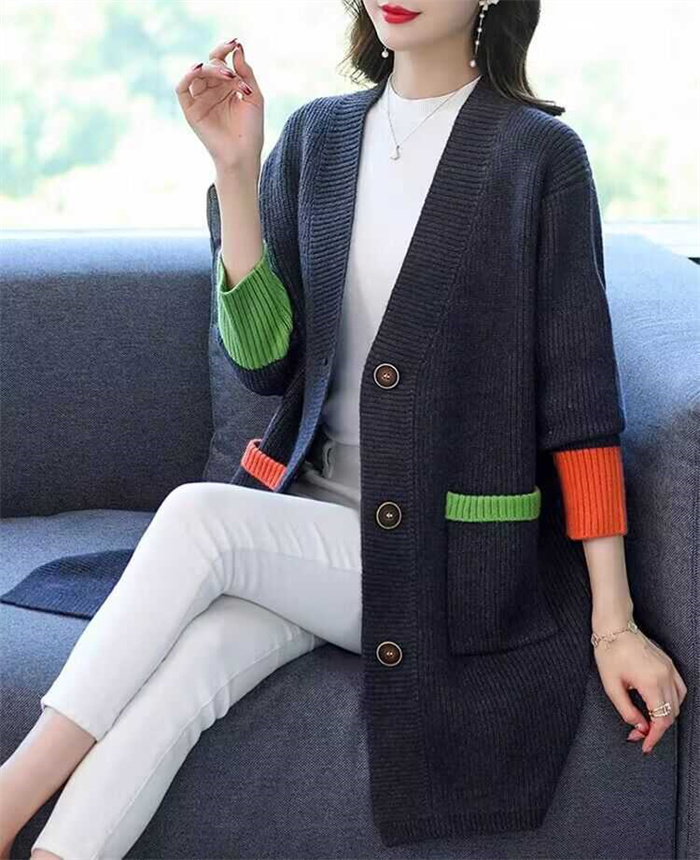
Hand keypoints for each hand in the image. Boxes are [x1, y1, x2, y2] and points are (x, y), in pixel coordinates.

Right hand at [175, 37, 262, 171]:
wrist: (243, 156)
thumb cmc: (251, 130)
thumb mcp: (254, 96)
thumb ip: (246, 72)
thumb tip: (237, 49)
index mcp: (226, 88)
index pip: (222, 62)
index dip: (226, 50)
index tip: (235, 42)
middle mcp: (212, 92)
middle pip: (209, 64)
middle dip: (220, 60)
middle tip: (231, 63)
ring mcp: (200, 100)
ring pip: (198, 74)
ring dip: (212, 69)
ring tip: (228, 75)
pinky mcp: (190, 111)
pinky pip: (182, 88)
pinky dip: (187, 76)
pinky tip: (198, 68)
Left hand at [593, 624, 686, 753]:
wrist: (615, 627)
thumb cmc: (609, 652)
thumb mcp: (611, 686)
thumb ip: (627, 710)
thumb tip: (640, 726)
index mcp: (651, 683)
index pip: (661, 720)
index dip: (654, 737)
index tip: (645, 745)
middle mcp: (665, 676)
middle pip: (671, 714)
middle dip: (656, 728)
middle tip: (638, 733)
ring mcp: (670, 669)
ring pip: (678, 704)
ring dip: (665, 716)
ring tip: (647, 720)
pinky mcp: (669, 664)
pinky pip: (679, 689)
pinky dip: (672, 702)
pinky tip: (659, 705)